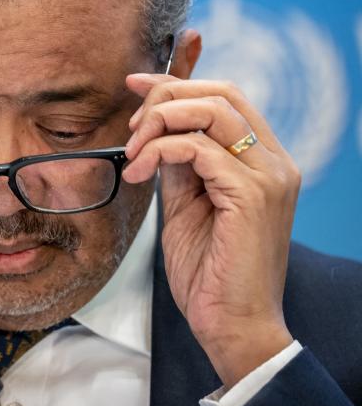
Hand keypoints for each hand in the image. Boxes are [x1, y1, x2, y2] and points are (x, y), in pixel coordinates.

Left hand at [123, 74, 300, 388]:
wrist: (230, 323)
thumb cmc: (209, 271)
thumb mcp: (188, 203)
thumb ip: (180, 165)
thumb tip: (155, 130)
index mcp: (263, 160)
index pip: (224, 97)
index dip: (176, 82)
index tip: (134, 84)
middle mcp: (274, 161)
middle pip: (220, 92)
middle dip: (165, 97)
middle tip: (132, 127)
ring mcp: (269, 176)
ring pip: (210, 111)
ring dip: (158, 123)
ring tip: (133, 154)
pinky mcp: (252, 195)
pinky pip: (198, 148)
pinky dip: (159, 151)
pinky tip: (139, 173)